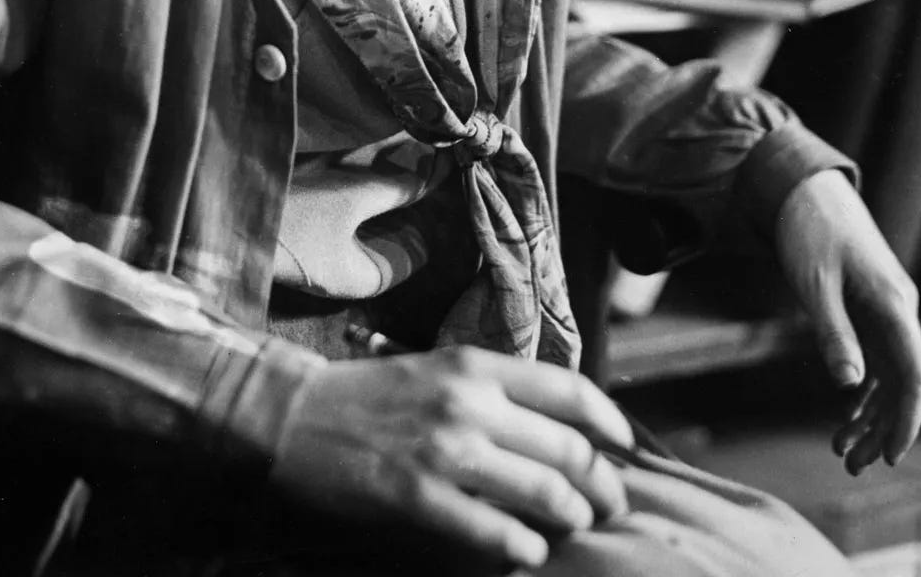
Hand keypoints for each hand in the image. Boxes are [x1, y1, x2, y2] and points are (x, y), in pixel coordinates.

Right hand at [269, 345, 633, 568]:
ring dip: (570, 518)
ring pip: (543, 490)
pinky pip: (493, 531)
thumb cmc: (371, 397)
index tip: (626, 449)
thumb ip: (493, 393)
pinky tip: (528, 553)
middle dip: (600, 486)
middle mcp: (468, 402)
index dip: (610, 423)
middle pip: (567, 448)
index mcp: (475, 366)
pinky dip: (523, 548)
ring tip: (574, 530)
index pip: (568, 390)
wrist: (294, 416)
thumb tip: (558, 430)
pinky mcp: (418, 496)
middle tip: (609, 508)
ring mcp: (444, 449)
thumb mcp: (437, 372)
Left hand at [774, 170, 920, 474]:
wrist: (805, 188)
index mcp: (892, 303)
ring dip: (871, 415)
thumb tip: (850, 386)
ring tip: (844, 453)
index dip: (906, 419)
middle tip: (853, 467)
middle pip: (903, 383)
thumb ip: (832, 332)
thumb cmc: (808, 230)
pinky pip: (875, 359)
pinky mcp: (869, 308)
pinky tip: (845, 417)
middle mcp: (898, 309)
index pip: (914, 374)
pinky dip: (862, 390)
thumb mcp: (813, 282)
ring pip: (889, 375)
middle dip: (883, 428)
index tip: (892, 456)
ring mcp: (886, 310)